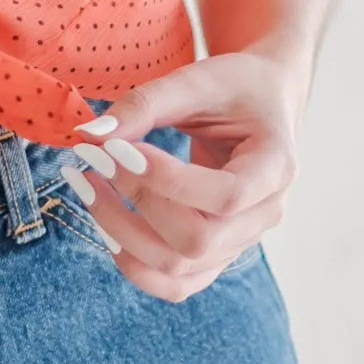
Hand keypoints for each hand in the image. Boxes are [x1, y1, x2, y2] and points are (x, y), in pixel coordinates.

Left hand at [61, 51, 298, 303]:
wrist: (261, 101)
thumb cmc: (235, 87)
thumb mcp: (198, 80)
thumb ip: (146, 104)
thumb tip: (91, 135)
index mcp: (276, 166)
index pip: (227, 195)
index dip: (168, 180)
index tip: (118, 148)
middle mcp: (265, 214)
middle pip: (199, 240)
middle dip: (137, 203)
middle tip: (95, 160)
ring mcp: (240, 241)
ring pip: (179, 269)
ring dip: (121, 233)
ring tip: (87, 185)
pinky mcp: (215, 252)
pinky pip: (174, 283)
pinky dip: (131, 260)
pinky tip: (104, 218)